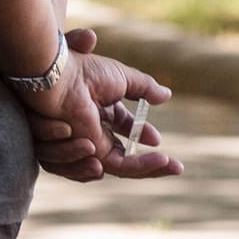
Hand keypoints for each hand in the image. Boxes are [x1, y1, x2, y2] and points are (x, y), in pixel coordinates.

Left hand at [23, 28, 184, 181]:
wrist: (63, 78)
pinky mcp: (90, 153)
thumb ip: (144, 87)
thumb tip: (166, 95)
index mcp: (97, 110)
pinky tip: (157, 159)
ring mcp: (90, 143)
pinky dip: (139, 166)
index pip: (122, 128)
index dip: (141, 134)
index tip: (156, 139)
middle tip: (175, 165)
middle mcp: (92, 130)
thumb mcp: (121, 77)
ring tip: (166, 162)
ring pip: (122, 165)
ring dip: (147, 166)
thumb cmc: (84, 71)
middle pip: (123, 154)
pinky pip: (117, 166)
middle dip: (151, 162)